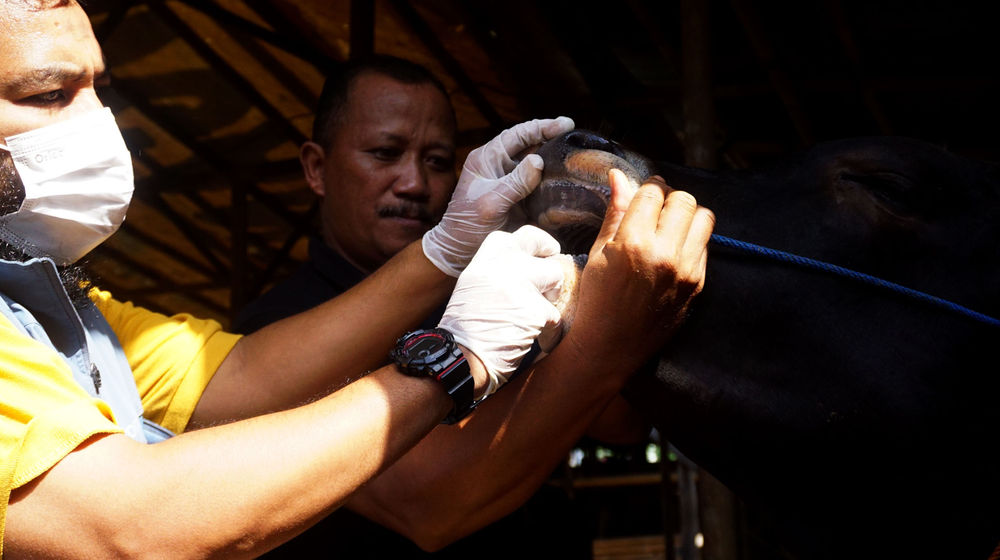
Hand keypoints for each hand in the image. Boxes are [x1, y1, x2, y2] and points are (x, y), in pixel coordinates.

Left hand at [422, 117, 574, 276]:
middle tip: (577, 138)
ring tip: (577, 156)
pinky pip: (539, 184)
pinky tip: (568, 180)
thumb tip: (538, 160)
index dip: (542, 127)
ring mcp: (510, 181)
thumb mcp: (491, 202)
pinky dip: (553, 182)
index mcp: (487, 158)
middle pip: (530, 145)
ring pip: (537, 164)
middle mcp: (499, 165)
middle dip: (553, 139)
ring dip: (555, 160)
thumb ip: (515, 182)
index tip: (566, 124)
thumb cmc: (467, 225)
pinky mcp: (519, 198)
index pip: (518, 134)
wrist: (460, 252)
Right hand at [438, 225, 565, 398]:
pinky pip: (555, 315)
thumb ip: (497, 271)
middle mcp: (503, 265)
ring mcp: (521, 285)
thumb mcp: (472, 287)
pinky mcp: (536, 310)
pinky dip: (549, 331)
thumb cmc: (464, 330)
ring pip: (556, 278)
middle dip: (550, 265)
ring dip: (550, 298)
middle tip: (552, 281)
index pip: (520, 235)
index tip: (542, 253)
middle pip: (543, 249)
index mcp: (485, 259)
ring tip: (534, 318)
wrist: (458, 357)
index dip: (535, 244)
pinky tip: (534, 341)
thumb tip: (529, 266)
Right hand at [564, 169, 714, 372]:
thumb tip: (619, 175)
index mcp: (634, 243)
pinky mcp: (699, 284)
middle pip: (684, 200)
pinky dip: (692, 241)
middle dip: (669, 198)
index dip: (647, 187)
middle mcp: (666, 254)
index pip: (653, 192)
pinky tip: (673, 252)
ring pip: (703, 218)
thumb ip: (616, 212)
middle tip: (656, 210)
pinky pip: (705, 246)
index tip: (643, 194)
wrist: (611, 348)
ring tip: (669, 228)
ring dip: (687, 216)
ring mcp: (687, 270)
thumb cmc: (596, 300)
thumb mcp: (599, 253)